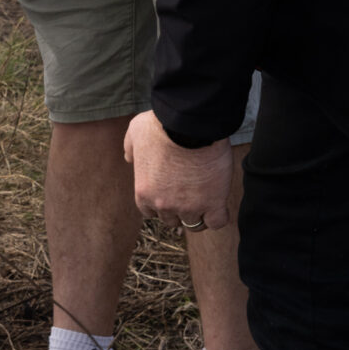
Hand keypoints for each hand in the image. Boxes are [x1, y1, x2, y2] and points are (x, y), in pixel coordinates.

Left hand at [123, 110, 233, 231]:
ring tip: (206, 197)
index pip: (150, 212)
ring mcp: (189, 207)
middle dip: (179, 209)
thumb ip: (130, 148)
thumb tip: (129, 157)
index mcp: (144, 193)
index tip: (169, 191)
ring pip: (194, 223)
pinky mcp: (213, 203)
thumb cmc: (161, 126)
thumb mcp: (135, 133)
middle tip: (188, 192)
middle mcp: (164, 205)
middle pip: (172, 220)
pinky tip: (218, 202)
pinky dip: (218, 216)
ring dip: (199, 212)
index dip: (160, 202)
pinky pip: (217, 222)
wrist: (188, 126)